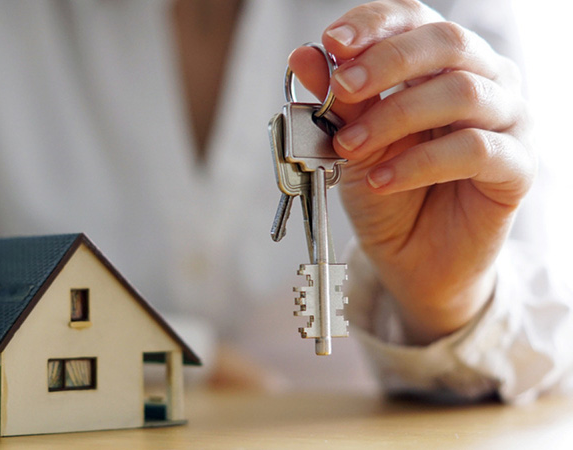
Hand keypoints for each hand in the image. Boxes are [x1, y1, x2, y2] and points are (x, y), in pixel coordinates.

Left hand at [288, 0, 534, 343]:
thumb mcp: (351, 141)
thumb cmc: (387, 190)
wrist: (412, 256)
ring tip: (351, 146)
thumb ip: (337, 100)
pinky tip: (382, 180)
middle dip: (385, 62)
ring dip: (394, 117)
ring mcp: (509, 120)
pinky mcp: (518, 167)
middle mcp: (484, 79)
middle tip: (341, 88)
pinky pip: (475, 150)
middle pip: (447, 42)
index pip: (414, 18)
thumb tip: (304, 56)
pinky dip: (420, 163)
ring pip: (463, 93)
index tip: (333, 42)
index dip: (374, 24)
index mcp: (440, 62)